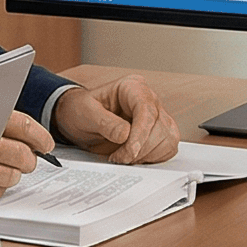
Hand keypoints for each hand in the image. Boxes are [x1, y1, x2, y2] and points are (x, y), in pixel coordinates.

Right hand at [0, 112, 51, 199]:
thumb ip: (6, 121)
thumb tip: (36, 138)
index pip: (24, 127)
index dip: (40, 138)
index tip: (46, 145)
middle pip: (21, 154)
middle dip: (29, 159)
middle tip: (26, 159)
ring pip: (11, 176)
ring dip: (14, 173)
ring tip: (9, 169)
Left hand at [50, 75, 181, 164]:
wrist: (79, 121)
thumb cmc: (81, 110)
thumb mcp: (85, 113)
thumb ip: (105, 122)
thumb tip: (125, 135)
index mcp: (132, 87)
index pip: (146, 109)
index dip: (141, 133)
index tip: (131, 151)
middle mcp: (149, 100)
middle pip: (160, 127)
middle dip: (140, 148)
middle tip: (118, 158)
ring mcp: (156, 116)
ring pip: (167, 139)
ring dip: (147, 155)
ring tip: (123, 158)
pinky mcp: (159, 134)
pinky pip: (167, 148)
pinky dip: (153, 159)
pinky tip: (133, 159)